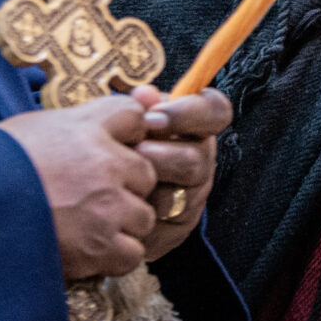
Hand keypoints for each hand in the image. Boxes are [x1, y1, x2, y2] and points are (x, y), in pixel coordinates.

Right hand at [0, 94, 160, 280]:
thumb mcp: (35, 125)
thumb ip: (82, 118)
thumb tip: (129, 107)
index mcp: (87, 126)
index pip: (134, 117)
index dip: (125, 136)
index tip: (110, 150)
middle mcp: (105, 162)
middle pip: (148, 171)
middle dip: (127, 185)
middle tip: (94, 197)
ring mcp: (106, 206)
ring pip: (144, 216)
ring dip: (124, 223)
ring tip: (89, 226)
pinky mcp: (98, 246)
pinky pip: (132, 253)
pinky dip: (115, 256)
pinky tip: (89, 250)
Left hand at [127, 83, 230, 260]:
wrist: (104, 195)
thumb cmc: (121, 148)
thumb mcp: (129, 122)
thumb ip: (138, 108)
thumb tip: (144, 94)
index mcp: (196, 126)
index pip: (216, 112)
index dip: (191, 113)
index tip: (154, 116)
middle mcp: (201, 160)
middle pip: (196, 159)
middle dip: (161, 156)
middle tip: (134, 151)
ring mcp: (192, 196)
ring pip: (181, 195)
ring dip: (149, 186)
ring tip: (122, 180)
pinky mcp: (178, 227)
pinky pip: (165, 224)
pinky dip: (141, 214)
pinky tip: (121, 205)